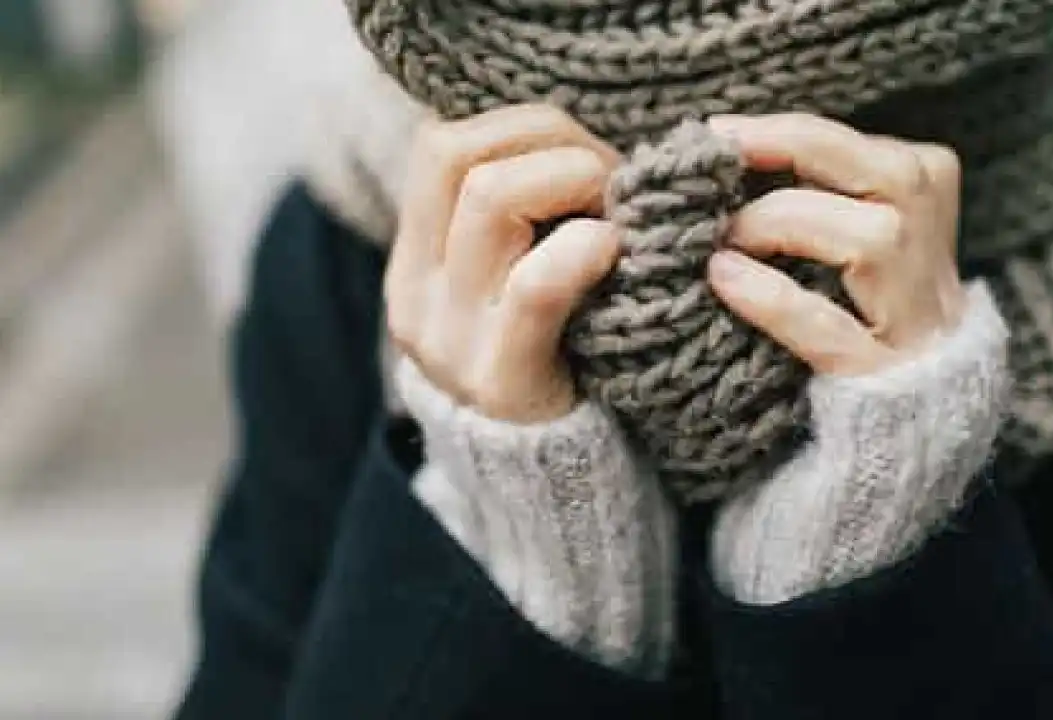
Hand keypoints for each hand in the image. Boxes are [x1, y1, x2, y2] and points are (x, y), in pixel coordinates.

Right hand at [386, 105, 621, 422]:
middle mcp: (417, 294)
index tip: (581, 152)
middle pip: (458, 155)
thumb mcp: (511, 285)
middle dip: (551, 142)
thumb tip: (577, 138)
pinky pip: (536, 283)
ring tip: (616, 216)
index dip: (518, 127)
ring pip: (490, 198)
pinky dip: (583, 248)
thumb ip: (521, 221)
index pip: (438, 144)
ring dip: (574, 181)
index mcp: (414, 262)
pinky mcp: (500, 377)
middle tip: (610, 178)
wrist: (550, 486)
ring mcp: (452, 336)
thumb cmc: (555, 361)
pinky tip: (613, 251)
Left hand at [706, 113, 968, 376]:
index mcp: (928, 199)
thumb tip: (729, 148)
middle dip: (796, 148)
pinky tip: (726, 278)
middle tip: (721, 156)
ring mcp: (918, 318)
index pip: (864, 146)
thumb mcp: (853, 231)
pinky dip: (773, 298)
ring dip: (783, 224)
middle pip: (890, 173)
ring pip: (872, 239)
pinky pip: (827, 327)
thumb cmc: (860, 304)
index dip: (786, 132)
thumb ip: (815, 189)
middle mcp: (932, 254)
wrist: (906, 406)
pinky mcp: (882, 376)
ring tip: (725, 239)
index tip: (720, 132)